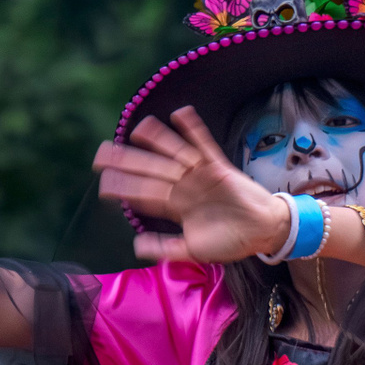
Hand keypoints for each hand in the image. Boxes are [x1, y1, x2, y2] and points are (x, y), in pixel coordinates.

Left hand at [95, 106, 290, 263]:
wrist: (263, 231)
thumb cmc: (229, 241)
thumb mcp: (193, 250)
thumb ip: (166, 248)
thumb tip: (136, 247)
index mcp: (175, 206)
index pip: (145, 194)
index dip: (125, 188)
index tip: (102, 183)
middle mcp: (184, 187)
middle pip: (152, 169)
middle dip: (127, 161)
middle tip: (101, 153)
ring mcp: (200, 175)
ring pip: (173, 154)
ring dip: (157, 140)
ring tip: (136, 129)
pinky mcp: (219, 167)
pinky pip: (204, 145)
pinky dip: (193, 130)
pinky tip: (180, 114)